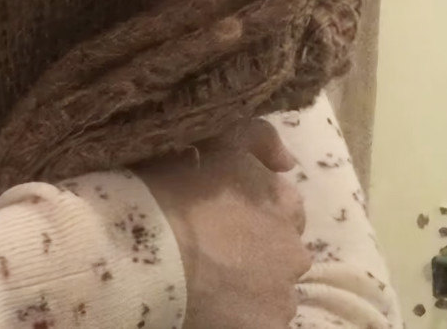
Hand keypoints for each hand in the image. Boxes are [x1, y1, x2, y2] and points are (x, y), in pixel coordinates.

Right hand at [135, 120, 309, 328]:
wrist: (152, 246)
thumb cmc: (175, 187)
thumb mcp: (215, 141)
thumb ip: (257, 137)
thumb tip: (288, 161)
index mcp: (282, 199)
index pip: (284, 205)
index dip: (255, 208)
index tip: (225, 213)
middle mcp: (294, 247)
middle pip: (282, 249)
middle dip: (259, 248)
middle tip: (216, 247)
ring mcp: (283, 293)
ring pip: (273, 289)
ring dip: (251, 284)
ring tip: (210, 278)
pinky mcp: (267, 327)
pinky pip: (258, 320)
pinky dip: (241, 314)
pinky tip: (211, 304)